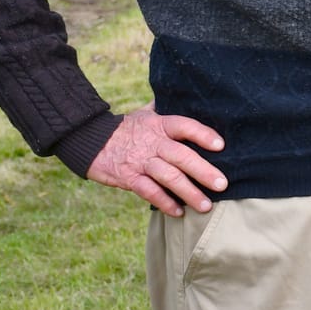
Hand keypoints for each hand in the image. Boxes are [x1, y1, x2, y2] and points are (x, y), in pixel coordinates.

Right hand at [87, 107, 226, 217]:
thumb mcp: (145, 113)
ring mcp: (140, 161)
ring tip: (205, 206)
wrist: (88, 139)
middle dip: (203, 171)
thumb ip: (167, 109)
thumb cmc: (126, 127)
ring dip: (188, 192)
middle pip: (181, 156)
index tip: (221, 145)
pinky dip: (164, 202)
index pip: (184, 126)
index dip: (202, 134)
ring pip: (168, 177)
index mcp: (160, 125)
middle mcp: (153, 143)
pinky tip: (178, 212)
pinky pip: (148, 191)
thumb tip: (187, 97)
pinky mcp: (128, 177)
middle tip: (222, 184)